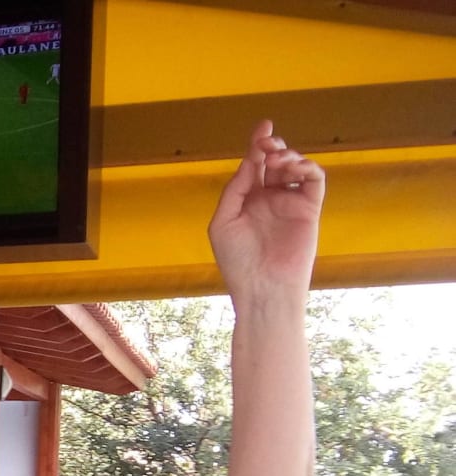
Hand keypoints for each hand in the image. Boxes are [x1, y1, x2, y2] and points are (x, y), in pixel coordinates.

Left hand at [209, 120, 324, 298]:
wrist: (263, 286)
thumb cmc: (238, 261)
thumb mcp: (223, 222)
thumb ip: (235, 190)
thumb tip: (250, 161)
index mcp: (247, 200)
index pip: (254, 165)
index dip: (258, 144)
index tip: (263, 125)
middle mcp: (269, 198)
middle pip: (275, 161)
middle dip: (272, 146)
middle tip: (269, 143)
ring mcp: (290, 203)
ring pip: (295, 167)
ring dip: (288, 156)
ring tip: (278, 160)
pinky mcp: (310, 209)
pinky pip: (314, 180)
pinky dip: (307, 167)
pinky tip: (294, 168)